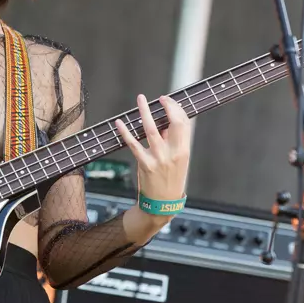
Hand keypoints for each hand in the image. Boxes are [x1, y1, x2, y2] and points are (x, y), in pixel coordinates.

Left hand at [114, 94, 190, 213]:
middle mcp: (173, 153)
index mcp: (184, 151)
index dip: (176, 109)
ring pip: (151, 129)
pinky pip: (133, 144)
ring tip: (140, 100)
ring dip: (145, 112)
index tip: (168, 101)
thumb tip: (165, 123)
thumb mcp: (178, 161)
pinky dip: (125, 132)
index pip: (184, 123)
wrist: (162, 204)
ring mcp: (158, 158)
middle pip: (173, 123)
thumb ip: (173, 143)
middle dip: (167, 107)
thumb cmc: (170, 180)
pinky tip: (120, 123)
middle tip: (160, 98)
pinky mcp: (145, 164)